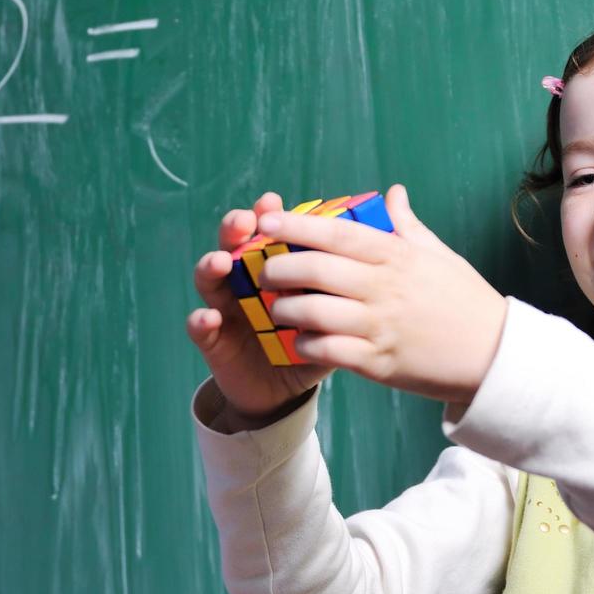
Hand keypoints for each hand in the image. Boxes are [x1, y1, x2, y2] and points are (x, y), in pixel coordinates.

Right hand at [188, 192, 335, 424]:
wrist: (285, 391)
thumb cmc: (314, 338)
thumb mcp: (337, 307)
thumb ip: (355, 270)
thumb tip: (392, 209)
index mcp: (273, 265)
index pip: (267, 232)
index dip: (265, 215)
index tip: (271, 203)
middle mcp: (244, 279)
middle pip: (234, 245)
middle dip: (234, 230)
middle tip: (243, 223)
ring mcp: (226, 307)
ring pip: (209, 279)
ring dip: (211, 266)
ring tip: (221, 262)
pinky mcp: (214, 339)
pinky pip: (200, 327)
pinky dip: (201, 320)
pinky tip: (209, 317)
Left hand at [254, 184, 507, 404]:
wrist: (495, 355)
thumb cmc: (464, 299)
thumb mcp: (438, 254)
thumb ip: (407, 224)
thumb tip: (393, 192)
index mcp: (397, 256)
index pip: (337, 234)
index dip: (296, 226)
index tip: (266, 222)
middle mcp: (385, 287)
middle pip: (317, 270)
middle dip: (279, 268)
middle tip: (263, 270)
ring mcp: (381, 326)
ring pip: (315, 312)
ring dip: (286, 309)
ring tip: (277, 307)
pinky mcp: (379, 362)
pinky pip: (330, 351)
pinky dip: (307, 344)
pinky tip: (300, 340)